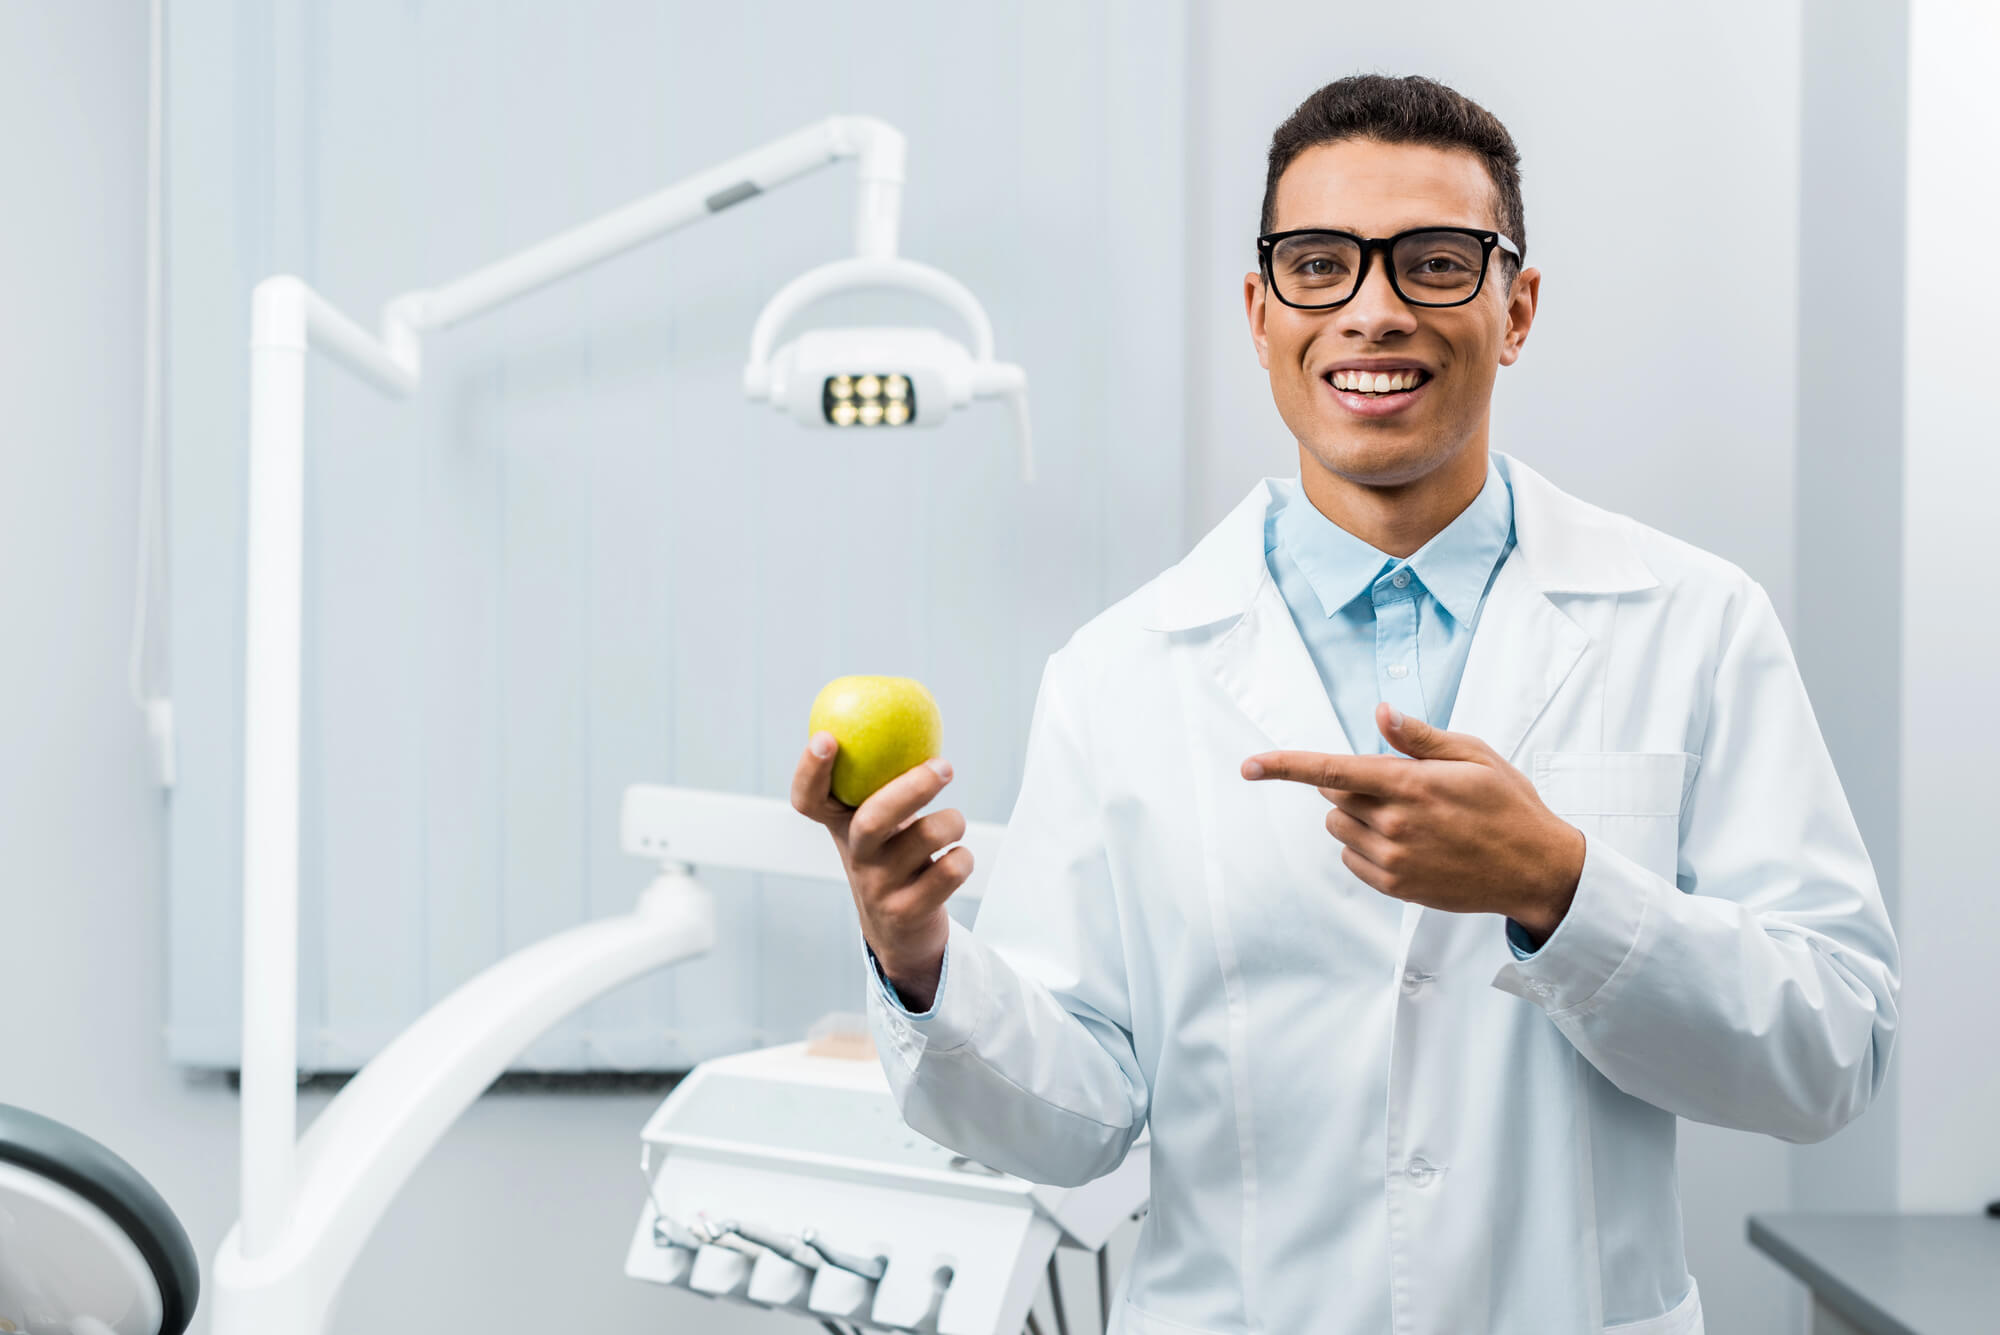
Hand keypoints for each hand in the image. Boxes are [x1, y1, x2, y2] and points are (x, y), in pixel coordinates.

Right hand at [791, 731, 970, 1010]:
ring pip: (921, 841)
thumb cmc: (894, 854)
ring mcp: (878, 887)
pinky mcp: (907, 912)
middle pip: (873, 820)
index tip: (825, 738)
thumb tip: (913, 710)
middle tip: (944, 766)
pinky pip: (947, 873)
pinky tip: (959, 858)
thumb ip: (884, 778)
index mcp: (842, 826)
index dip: (810, 771)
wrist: (900, 929)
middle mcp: (855, 856)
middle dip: (912, 788)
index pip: (809, 800)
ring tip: (955, 821)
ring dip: (951, 822)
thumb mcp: (880, 819)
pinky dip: (963, 859)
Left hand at [1241, 703, 1584, 944]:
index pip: (1332, 769)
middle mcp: (1395, 823)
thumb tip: (1381, 713)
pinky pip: (1351, 858)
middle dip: (1353, 784)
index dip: (1284, 765)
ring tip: (1407, 817)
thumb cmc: (1508, 805)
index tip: (1250, 765)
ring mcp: (1393, 859)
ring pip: (1338, 826)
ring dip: (1357, 815)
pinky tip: (1406, 844)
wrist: (1535, 869)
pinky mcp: (1395, 887)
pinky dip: (1365, 846)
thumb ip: (1420, 738)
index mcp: (1410, 784)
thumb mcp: (1474, 756)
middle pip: (1333, 794)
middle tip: (1401, 786)